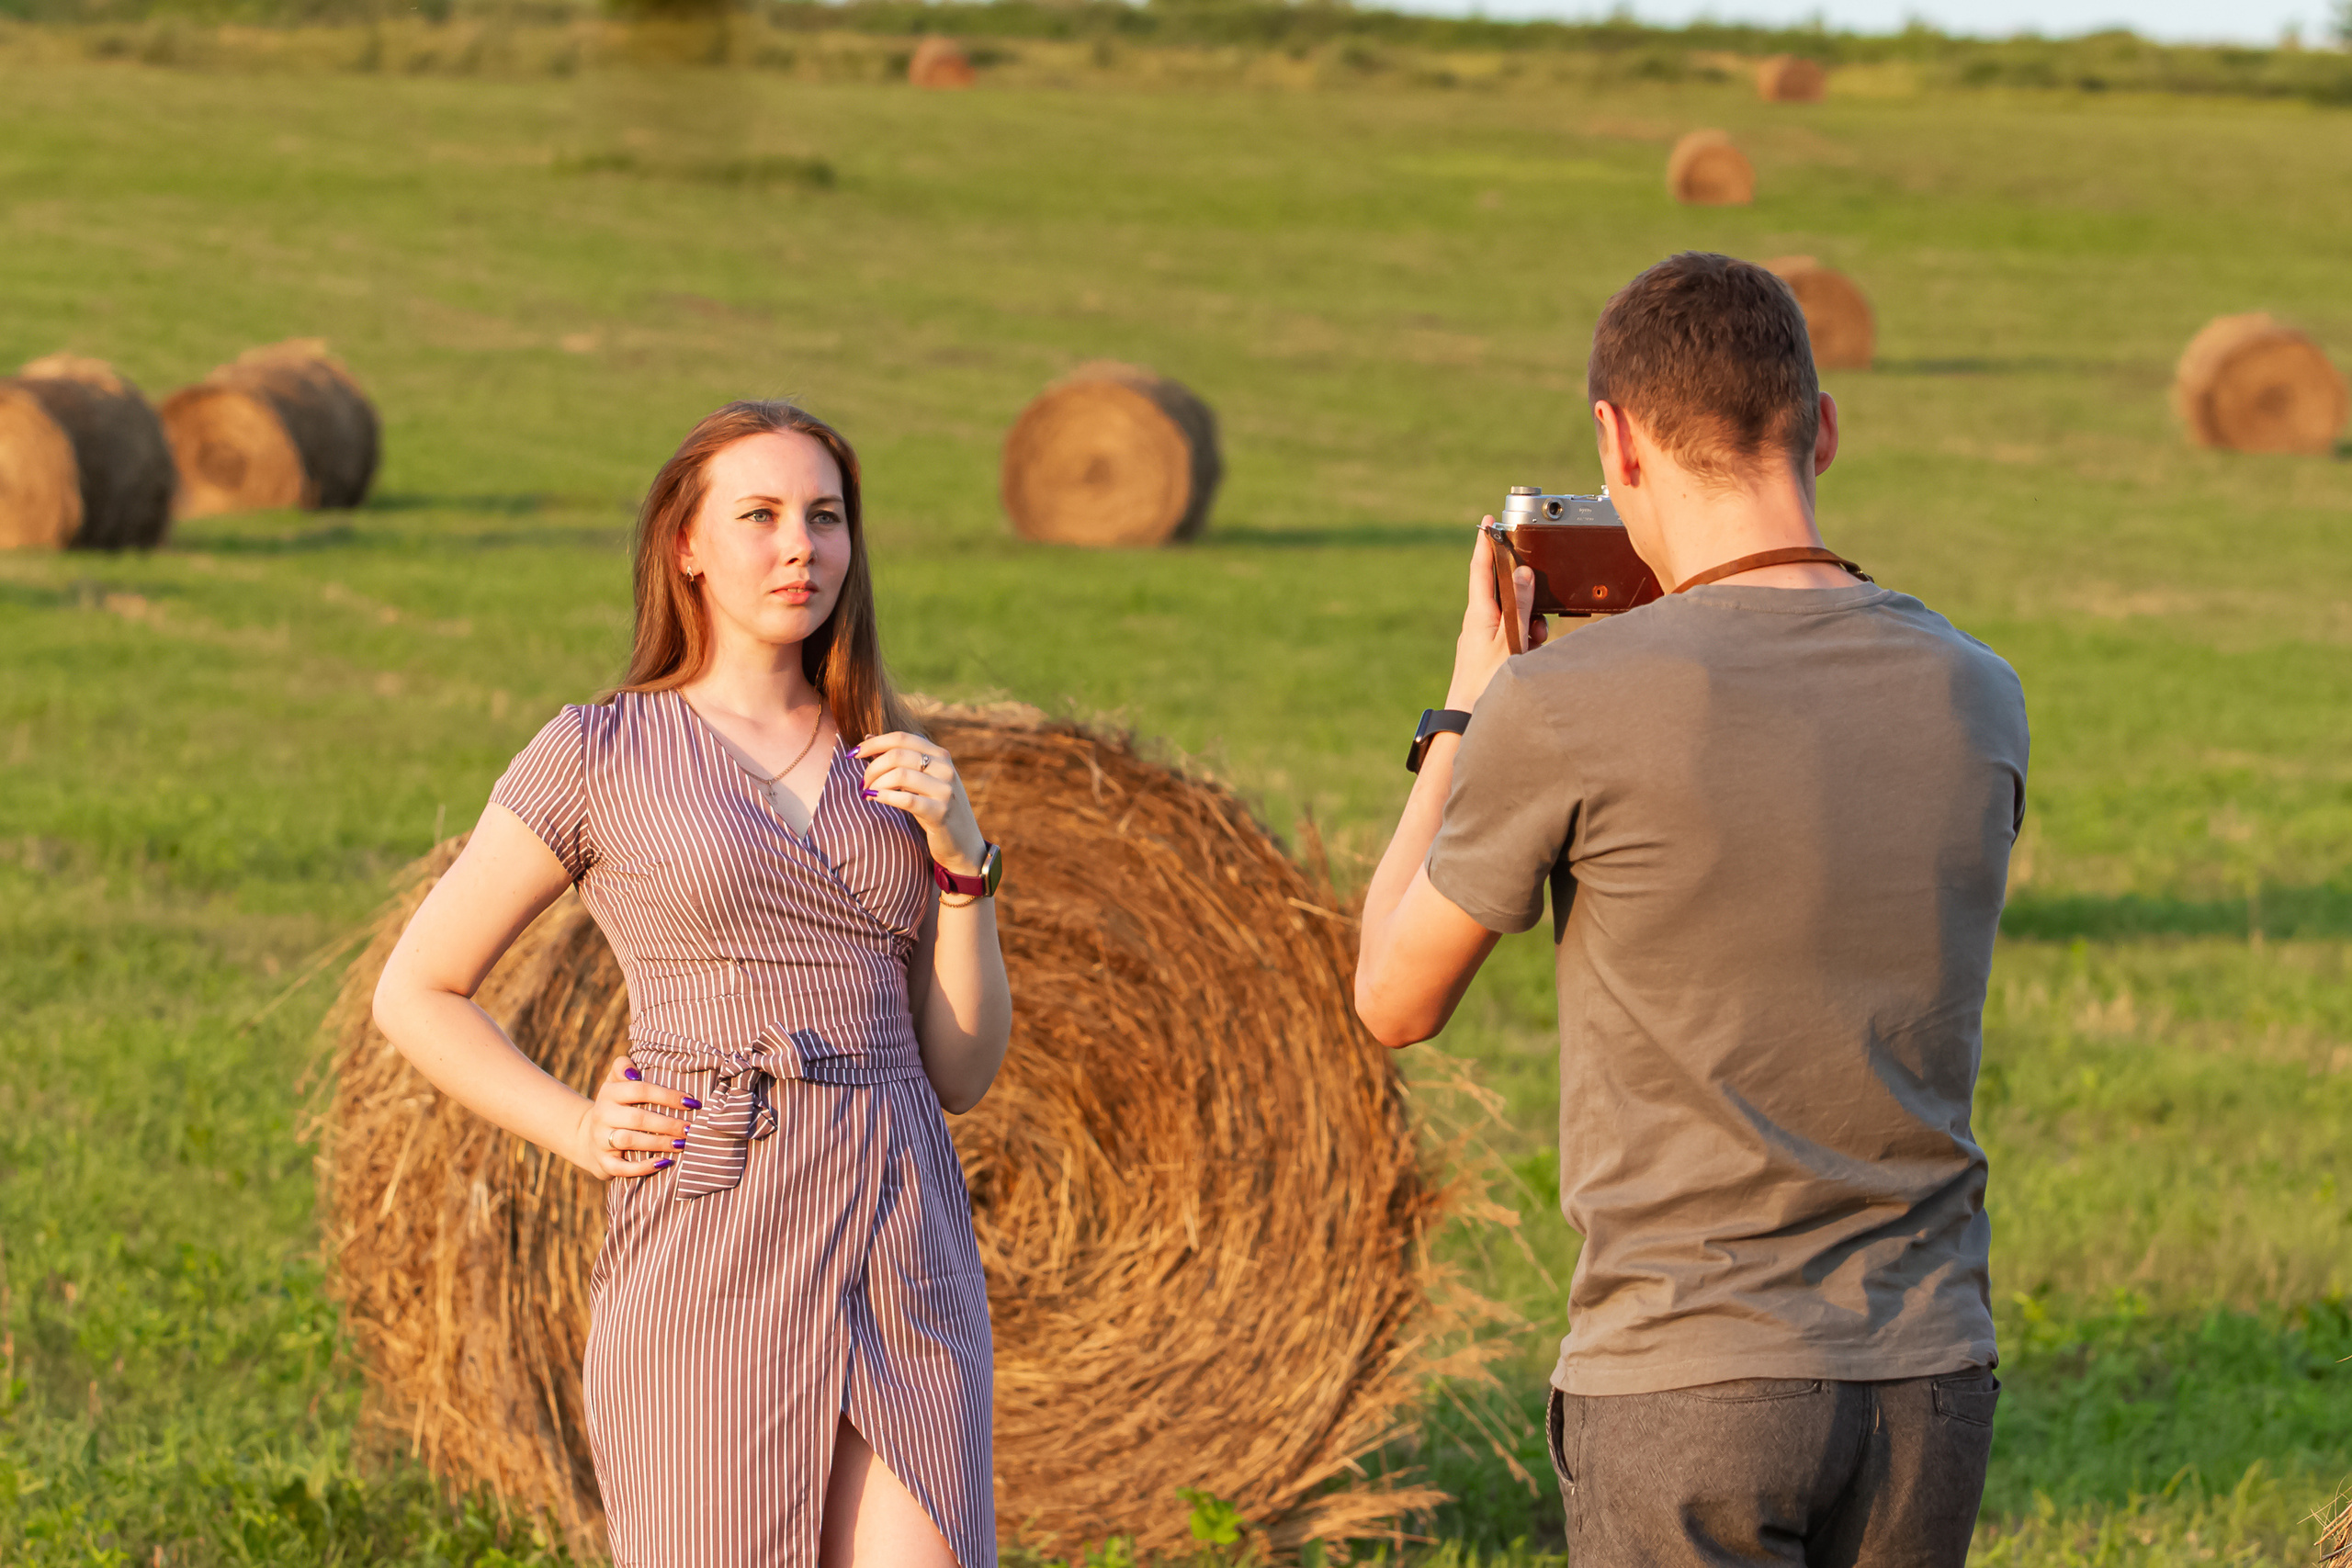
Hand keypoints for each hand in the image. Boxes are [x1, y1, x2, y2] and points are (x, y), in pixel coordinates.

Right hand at [574, 1054, 696, 1178]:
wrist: (587, 1138)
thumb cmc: (616, 1106)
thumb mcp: (615, 1083)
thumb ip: (623, 1067)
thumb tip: (634, 1069)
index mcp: (609, 1093)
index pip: (639, 1090)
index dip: (667, 1096)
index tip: (691, 1102)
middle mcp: (603, 1115)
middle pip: (638, 1118)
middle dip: (668, 1123)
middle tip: (691, 1128)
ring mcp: (600, 1140)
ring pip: (630, 1141)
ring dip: (659, 1143)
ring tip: (683, 1144)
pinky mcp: (603, 1163)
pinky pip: (621, 1168)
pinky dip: (643, 1167)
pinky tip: (664, 1163)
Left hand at [855, 732, 986, 874]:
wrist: (963, 843)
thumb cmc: (934, 808)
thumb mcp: (920, 780)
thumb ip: (898, 758)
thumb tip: (868, 736)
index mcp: (940, 755)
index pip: (902, 737)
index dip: (874, 743)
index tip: (853, 753)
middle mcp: (945, 768)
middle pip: (898, 754)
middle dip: (872, 767)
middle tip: (863, 783)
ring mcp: (945, 790)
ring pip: (900, 774)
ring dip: (876, 784)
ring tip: (868, 794)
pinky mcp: (941, 812)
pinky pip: (906, 799)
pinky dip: (885, 797)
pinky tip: (875, 800)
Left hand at [1447, 524, 1547, 712]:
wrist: (1468, 721)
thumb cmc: (1486, 683)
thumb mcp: (1511, 640)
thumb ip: (1520, 606)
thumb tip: (1524, 573)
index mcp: (1478, 613)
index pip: (1481, 569)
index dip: (1486, 544)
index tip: (1488, 522)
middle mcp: (1478, 622)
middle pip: (1505, 593)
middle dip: (1526, 598)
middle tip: (1535, 617)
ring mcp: (1483, 638)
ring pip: (1514, 616)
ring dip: (1530, 624)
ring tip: (1533, 645)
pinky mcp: (1490, 653)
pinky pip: (1513, 635)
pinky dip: (1526, 640)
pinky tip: (1530, 655)